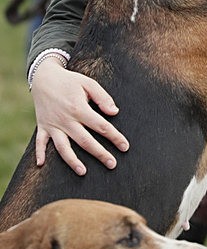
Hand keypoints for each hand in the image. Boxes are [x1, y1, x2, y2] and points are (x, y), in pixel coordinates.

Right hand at [31, 58, 129, 174]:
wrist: (44, 77)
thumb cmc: (70, 81)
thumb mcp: (88, 83)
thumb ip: (102, 97)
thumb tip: (114, 112)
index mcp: (79, 108)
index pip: (101, 126)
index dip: (114, 137)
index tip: (124, 146)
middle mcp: (66, 119)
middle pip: (85, 140)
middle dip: (99, 153)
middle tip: (112, 164)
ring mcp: (53, 125)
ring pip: (63, 146)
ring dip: (72, 160)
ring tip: (82, 172)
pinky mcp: (42, 126)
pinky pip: (39, 142)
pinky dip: (39, 153)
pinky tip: (40, 165)